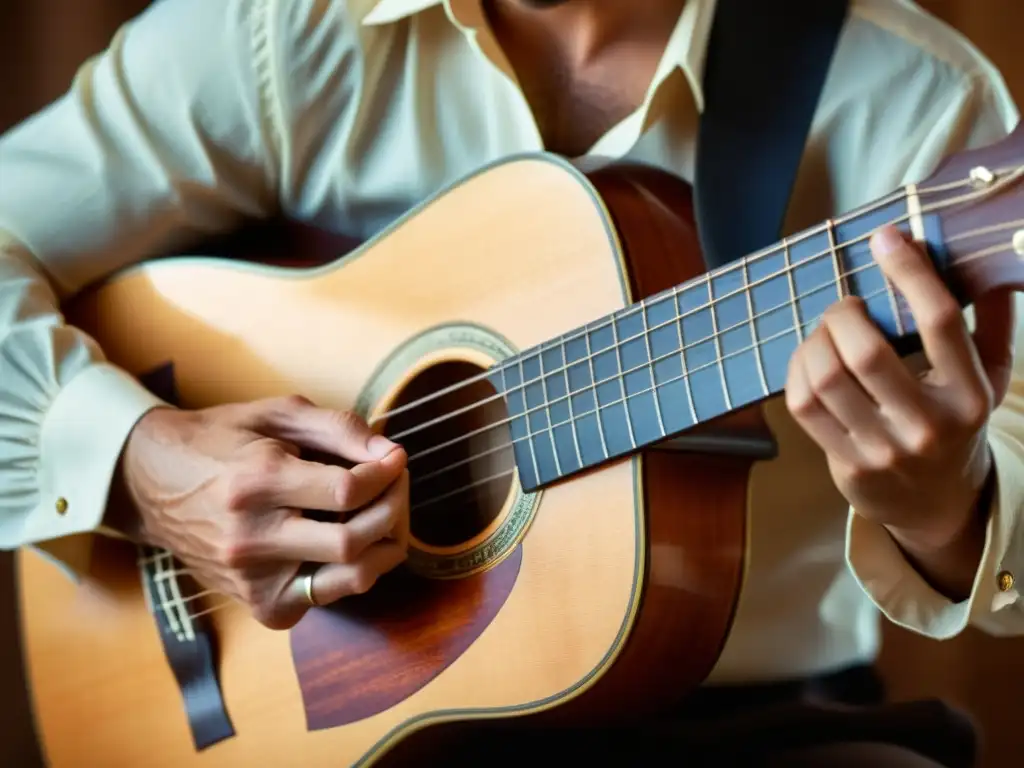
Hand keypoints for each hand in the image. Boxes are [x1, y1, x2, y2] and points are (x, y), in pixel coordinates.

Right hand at [113, 394, 409, 628]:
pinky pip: (326, 597)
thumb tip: (390, 454)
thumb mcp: (277, 413)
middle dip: (393, 510)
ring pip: (350, 579)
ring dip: (384, 547)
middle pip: (353, 542)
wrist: (150, 482)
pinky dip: (349, 571)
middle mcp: (250, 539)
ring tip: (384, 517)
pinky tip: (343, 542)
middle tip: (396, 486)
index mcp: (256, 483)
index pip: (346, 492)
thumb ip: (339, 428)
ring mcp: (252, 580)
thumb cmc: (221, 440)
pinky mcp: (258, 604)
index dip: (385, 475)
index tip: (395, 460)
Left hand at [785, 225, 1015, 553]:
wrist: (937, 503)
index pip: (939, 322)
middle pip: (866, 352)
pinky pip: (803, 404)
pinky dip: (797, 370)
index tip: (886, 238)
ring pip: (826, 377)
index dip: (908, 272)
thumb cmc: (957, 424)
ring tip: (825, 333)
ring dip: (814, 340)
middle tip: (845, 307)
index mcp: (970, 395)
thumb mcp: (989, 376)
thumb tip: (987, 260)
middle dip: (842, 314)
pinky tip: (809, 361)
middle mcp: (928, 424)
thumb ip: (992, 321)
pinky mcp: (846, 463)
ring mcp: (883, 448)